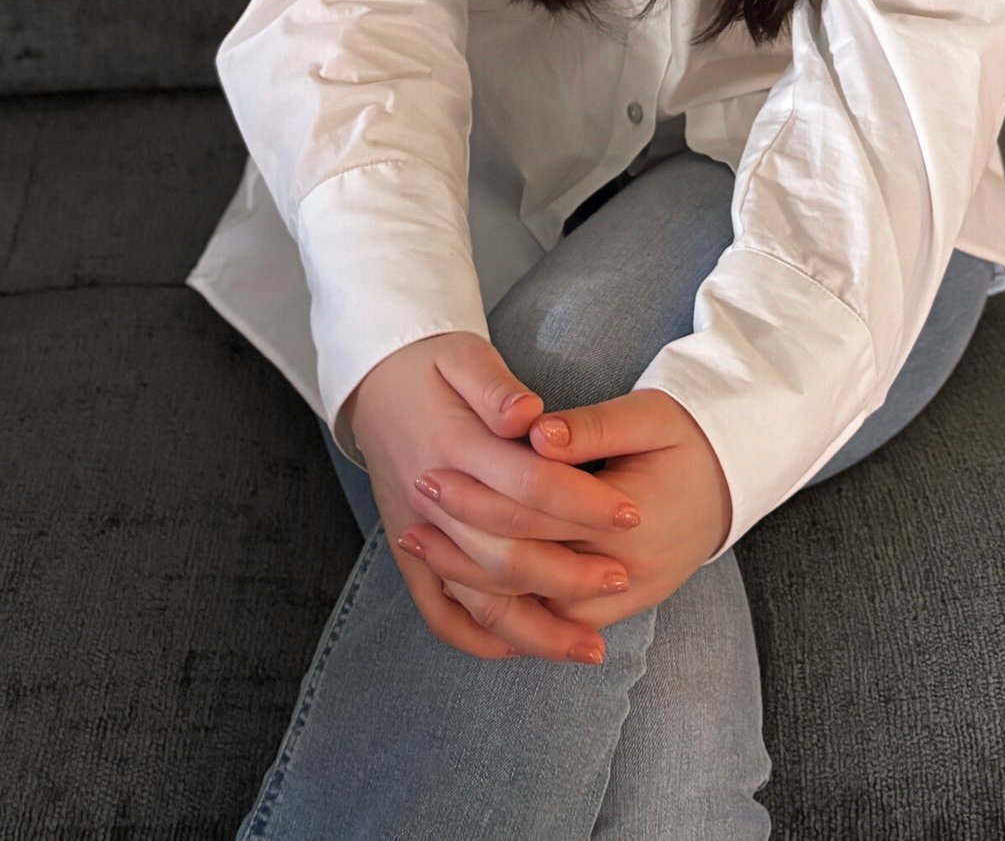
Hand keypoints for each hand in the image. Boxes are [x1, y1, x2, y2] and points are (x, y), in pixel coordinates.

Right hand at [341, 331, 647, 666]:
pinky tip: (523, 650)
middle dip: (571, 575)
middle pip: (508, 555)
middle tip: (623, 577)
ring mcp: (416, 534)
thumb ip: (497, 388)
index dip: (583, 502)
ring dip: (535, 629)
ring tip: (590, 646)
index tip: (631, 512)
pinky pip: (439, 612)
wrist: (373, 382)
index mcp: (453, 445)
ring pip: (478, 599)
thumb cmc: (430, 364)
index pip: (527, 486)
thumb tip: (532, 416)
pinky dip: (480, 640)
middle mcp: (433, 501)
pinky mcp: (408, 552)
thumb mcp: (464, 354)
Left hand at [402, 389, 732, 640]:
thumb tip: (534, 434)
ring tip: (422, 549)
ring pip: (533, 610)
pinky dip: (506, 612)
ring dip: (474, 585)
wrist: (731, 483)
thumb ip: (591, 427)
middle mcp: (623, 573)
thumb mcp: (649, 416)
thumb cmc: (686, 439)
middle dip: (461, 544)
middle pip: (525, 568)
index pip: (537, 515)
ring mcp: (621, 600)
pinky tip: (465, 588)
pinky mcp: (615, 609)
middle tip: (411, 516)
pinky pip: (552, 623)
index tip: (434, 473)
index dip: (479, 497)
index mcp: (627, 521)